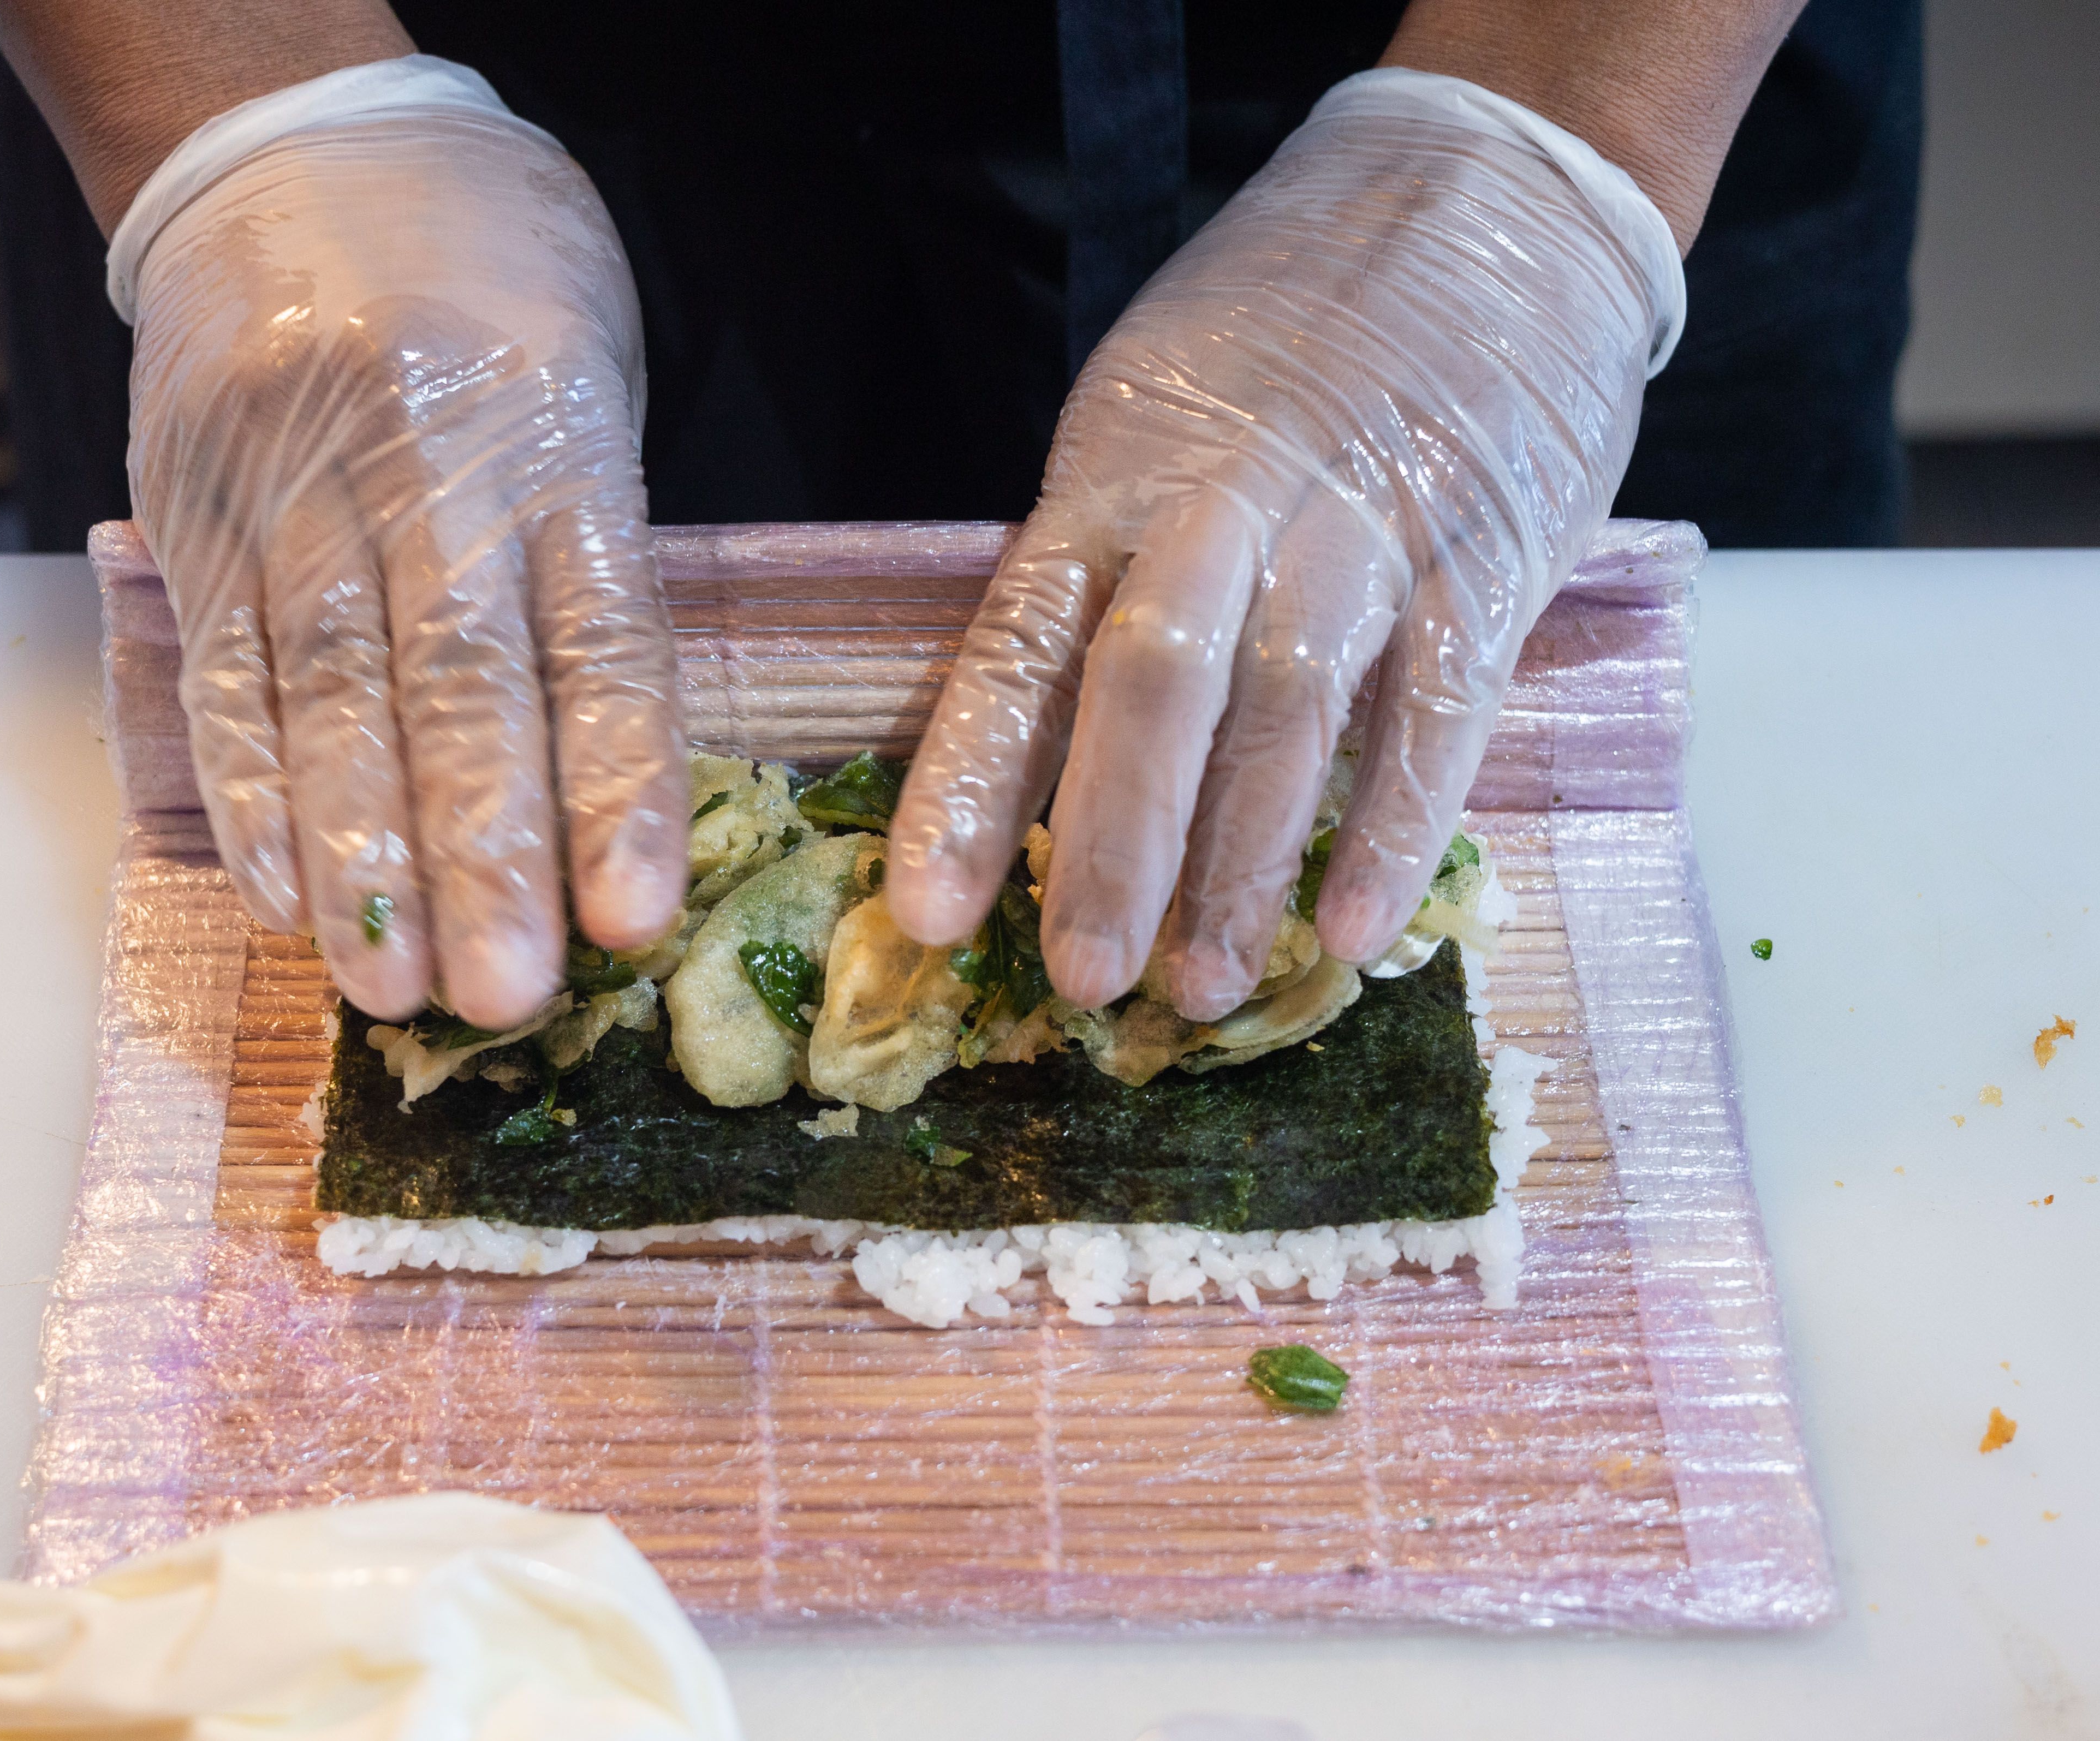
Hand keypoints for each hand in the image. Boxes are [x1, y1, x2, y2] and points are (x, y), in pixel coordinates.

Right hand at [124, 68, 686, 1030]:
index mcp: (552, 425)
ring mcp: (292, 489)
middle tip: (506, 997)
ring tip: (395, 990)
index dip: (613, 781)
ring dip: (362, 859)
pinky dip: (250, 796)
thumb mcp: (593, 367)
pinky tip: (287, 897)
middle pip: (453, 683)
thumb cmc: (487, 267)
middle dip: (481, 856)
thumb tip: (610, 757)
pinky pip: (224, 672)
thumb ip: (599, 540)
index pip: (595, 631)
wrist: (295, 141)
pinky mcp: (197, 515)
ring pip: (326, 695)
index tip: (633, 915)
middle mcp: (419, 460)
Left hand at [884, 71, 1676, 1019]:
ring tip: (1204, 989)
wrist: (1490, 194)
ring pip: (1289, 712)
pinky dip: (1395, 826)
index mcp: (1120, 474)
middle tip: (1088, 984)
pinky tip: (1354, 931)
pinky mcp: (1487, 554)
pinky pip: (1437, 708)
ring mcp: (1363, 530)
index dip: (969, 786)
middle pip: (1150, 688)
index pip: (1020, 646)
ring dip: (1244, 863)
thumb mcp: (1151, 410)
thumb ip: (1103, 562)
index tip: (927, 914)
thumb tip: (1033, 740)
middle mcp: (1230, 503)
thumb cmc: (1289, 329)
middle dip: (1112, 846)